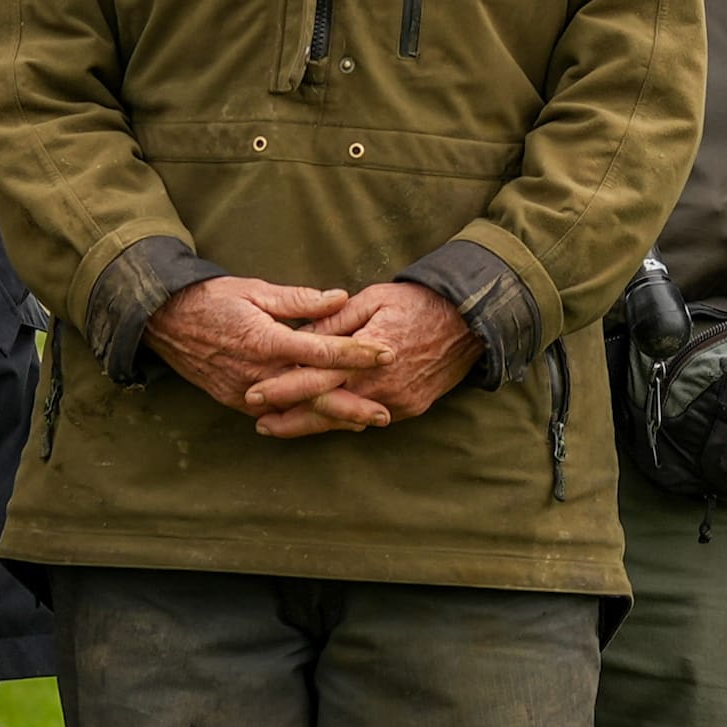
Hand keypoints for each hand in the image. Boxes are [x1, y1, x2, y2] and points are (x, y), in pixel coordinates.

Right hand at [145, 275, 377, 420]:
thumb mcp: (256, 291)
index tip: (387, 353)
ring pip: (298, 410)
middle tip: (385, 413)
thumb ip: (299, 300)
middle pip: (315, 394)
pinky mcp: (236, 401)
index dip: (358, 353)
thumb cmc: (213, 300)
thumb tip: (340, 298)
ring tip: (365, 422)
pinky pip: (276, 414)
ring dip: (332, 418)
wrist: (166, 322)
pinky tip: (325, 422)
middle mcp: (260, 373)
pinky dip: (303, 419)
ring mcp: (246, 392)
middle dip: (353, 405)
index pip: (323, 351)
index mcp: (267, 340)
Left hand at [254, 278, 478, 439]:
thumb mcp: (372, 299)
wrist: (470, 322)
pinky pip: (371, 418)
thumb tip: (301, 334)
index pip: (315, 378)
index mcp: (366, 356)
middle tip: (261, 425)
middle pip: (326, 411)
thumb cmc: (417, 303)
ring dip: (315, 425)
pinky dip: (346, 420)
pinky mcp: (411, 408)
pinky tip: (323, 422)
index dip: (283, 390)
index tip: (256, 396)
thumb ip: (335, 319)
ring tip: (282, 427)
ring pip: (347, 420)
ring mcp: (397, 401)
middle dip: (291, 420)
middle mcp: (380, 386)